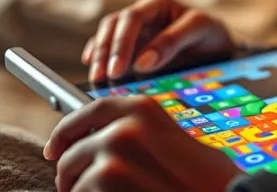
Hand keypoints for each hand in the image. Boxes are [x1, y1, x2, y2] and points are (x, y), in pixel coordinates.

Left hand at [44, 96, 238, 191]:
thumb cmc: (204, 176)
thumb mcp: (171, 140)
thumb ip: (139, 132)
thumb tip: (102, 139)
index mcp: (144, 109)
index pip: (90, 110)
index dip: (67, 129)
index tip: (55, 147)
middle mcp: (125, 126)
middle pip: (71, 150)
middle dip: (71, 173)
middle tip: (78, 187)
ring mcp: (113, 155)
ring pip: (73, 181)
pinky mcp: (106, 181)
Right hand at [82, 0, 234, 81]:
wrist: (221, 49)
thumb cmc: (212, 35)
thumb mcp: (200, 31)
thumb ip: (173, 42)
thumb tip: (142, 63)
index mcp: (158, 4)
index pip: (132, 18)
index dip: (122, 43)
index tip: (119, 69)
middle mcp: (143, 15)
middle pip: (113, 25)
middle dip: (107, 51)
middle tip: (104, 77)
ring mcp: (135, 31)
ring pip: (106, 35)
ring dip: (99, 55)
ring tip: (97, 78)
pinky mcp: (131, 46)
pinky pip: (107, 47)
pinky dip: (97, 55)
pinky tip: (91, 67)